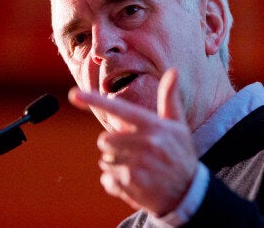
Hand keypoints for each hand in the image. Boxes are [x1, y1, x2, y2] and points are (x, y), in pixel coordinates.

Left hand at [68, 69, 197, 215]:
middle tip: (134, 153)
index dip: (94, 101)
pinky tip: (134, 184)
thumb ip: (169, 98)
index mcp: (153, 125)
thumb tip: (173, 70)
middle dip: (114, 147)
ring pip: (105, 160)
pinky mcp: (132, 183)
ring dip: (115, 166)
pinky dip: (115, 183)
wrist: (189, 192)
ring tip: (137, 169)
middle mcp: (145, 143)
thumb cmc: (180, 154)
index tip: (74, 94)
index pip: (120, 109)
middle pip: (104, 140)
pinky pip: (107, 179)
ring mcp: (138, 164)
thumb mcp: (178, 126)